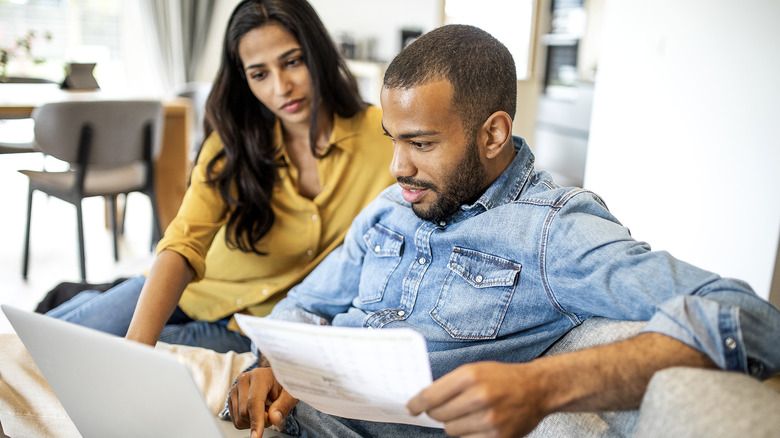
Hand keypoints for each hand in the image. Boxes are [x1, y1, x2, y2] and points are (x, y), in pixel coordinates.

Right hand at [228, 367, 298, 436]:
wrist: (275, 379)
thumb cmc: (283, 385)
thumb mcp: (290, 394)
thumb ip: (283, 406)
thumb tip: (274, 419)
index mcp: (259, 375)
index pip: (254, 402)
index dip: (256, 421)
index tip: (257, 436)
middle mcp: (243, 380)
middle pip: (245, 412)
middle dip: (261, 420)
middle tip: (273, 412)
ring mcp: (235, 388)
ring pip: (239, 418)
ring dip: (254, 420)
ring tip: (265, 408)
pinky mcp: (231, 398)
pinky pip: (236, 420)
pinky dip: (248, 420)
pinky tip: (257, 410)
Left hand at [407, 361, 545, 437]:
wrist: (537, 389)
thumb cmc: (503, 378)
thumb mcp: (475, 370)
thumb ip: (450, 384)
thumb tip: (424, 401)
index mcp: (470, 376)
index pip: (431, 396)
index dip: (417, 403)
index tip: (412, 407)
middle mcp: (479, 397)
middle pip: (438, 415)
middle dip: (437, 413)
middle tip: (444, 409)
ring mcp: (488, 419)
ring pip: (451, 430)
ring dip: (454, 424)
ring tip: (468, 414)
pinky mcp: (496, 436)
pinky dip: (468, 434)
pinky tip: (477, 423)